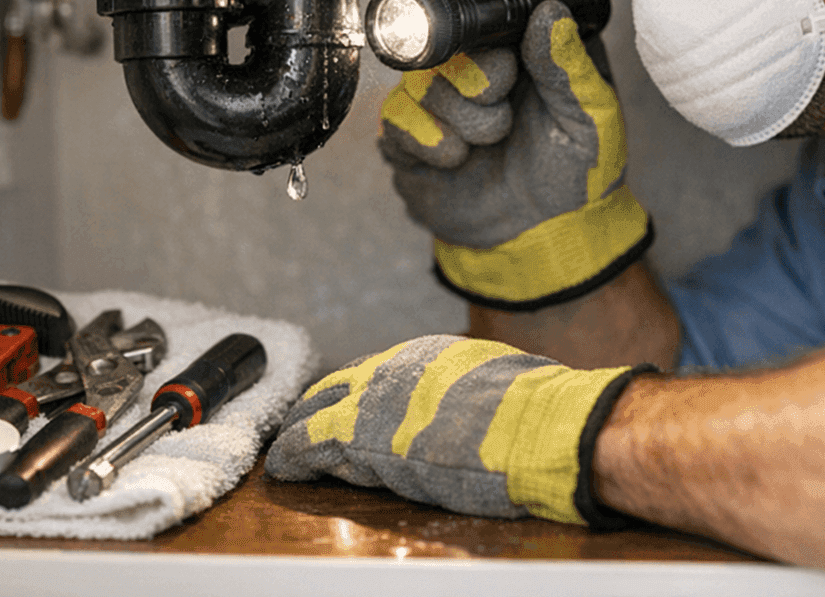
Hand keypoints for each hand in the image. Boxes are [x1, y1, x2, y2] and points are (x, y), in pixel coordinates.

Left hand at [265, 334, 651, 524]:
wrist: (541, 429)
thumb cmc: (537, 416)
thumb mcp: (498, 387)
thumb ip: (470, 393)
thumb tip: (473, 406)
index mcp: (431, 356)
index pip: (378, 372)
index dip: (358, 394)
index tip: (347, 407)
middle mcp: (396, 369)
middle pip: (339, 386)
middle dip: (319, 406)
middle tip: (303, 426)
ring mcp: (375, 400)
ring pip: (317, 411)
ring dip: (299, 432)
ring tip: (285, 449)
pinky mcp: (360, 437)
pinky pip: (310, 444)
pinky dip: (293, 456)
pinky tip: (283, 468)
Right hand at [379, 0, 651, 309]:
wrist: (547, 239)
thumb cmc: (578, 176)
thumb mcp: (592, 119)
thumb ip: (570, 65)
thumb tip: (551, 12)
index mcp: (526, 46)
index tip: (487, 1)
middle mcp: (480, 64)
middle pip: (448, 36)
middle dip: (479, 75)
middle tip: (503, 100)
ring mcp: (441, 100)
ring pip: (422, 81)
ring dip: (462, 118)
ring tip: (491, 140)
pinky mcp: (411, 137)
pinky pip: (396, 119)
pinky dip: (430, 142)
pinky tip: (458, 158)